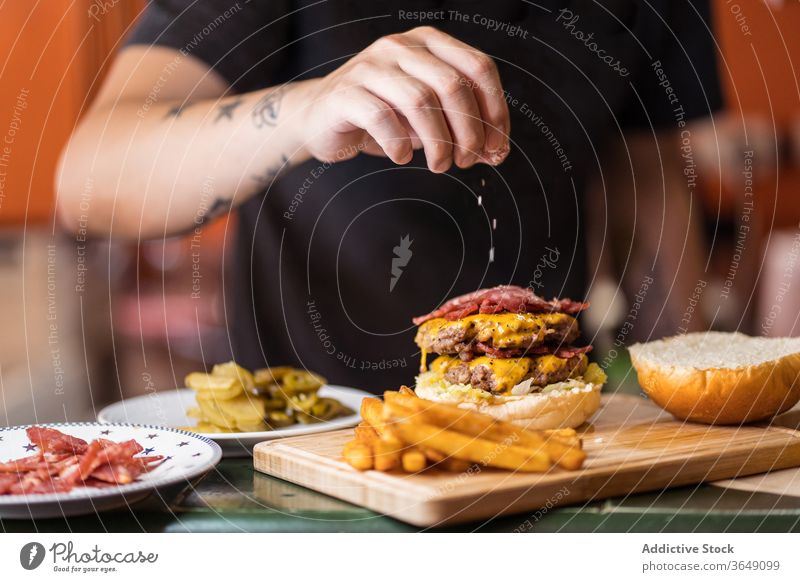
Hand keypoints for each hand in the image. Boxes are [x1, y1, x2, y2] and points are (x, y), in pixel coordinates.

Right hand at [295, 26, 509, 172]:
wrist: (321, 117)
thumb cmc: (382, 116)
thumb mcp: (427, 117)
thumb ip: (460, 127)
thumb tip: (495, 153)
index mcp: (428, 43)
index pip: (479, 67)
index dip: (495, 110)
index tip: (497, 147)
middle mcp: (401, 47)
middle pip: (453, 85)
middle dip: (469, 131)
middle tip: (467, 161)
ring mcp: (371, 67)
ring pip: (421, 101)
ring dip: (439, 143)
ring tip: (440, 166)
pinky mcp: (346, 93)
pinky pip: (382, 119)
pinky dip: (399, 144)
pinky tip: (402, 157)